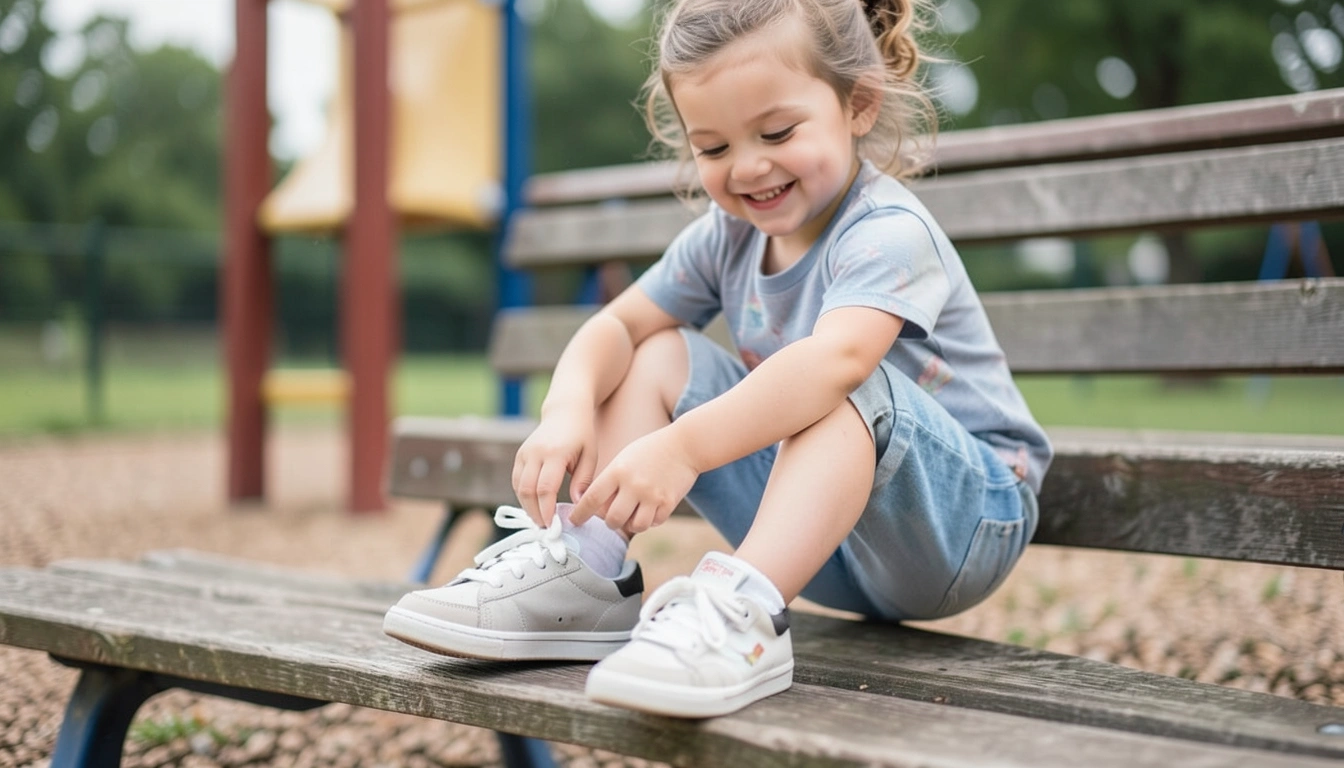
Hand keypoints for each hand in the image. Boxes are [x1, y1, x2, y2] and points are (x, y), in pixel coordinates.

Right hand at [512, 408, 597, 526]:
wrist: (564, 411)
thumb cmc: (582, 435)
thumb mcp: (590, 455)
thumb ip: (583, 480)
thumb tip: (577, 504)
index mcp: (555, 453)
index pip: (546, 488)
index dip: (546, 510)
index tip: (552, 525)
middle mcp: (536, 453)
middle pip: (528, 490)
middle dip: (535, 513)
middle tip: (546, 528)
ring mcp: (525, 453)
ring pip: (519, 487)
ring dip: (527, 507)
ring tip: (540, 520)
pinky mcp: (520, 455)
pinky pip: (516, 480)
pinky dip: (522, 496)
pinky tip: (534, 505)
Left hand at [570, 428, 699, 534]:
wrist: (685, 445)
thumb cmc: (650, 451)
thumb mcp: (624, 459)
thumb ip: (611, 481)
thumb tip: (597, 509)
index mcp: (617, 471)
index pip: (591, 499)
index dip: (580, 514)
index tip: (574, 520)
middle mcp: (633, 485)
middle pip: (612, 519)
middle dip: (609, 522)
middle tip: (612, 518)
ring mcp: (652, 495)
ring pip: (634, 526)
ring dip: (631, 524)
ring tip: (632, 515)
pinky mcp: (668, 503)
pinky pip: (654, 523)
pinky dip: (650, 521)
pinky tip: (650, 510)